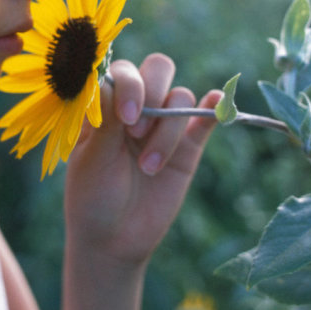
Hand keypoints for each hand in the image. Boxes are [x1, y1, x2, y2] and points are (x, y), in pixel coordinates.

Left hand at [64, 53, 220, 266]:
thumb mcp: (92, 159)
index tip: (126, 120)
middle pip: (157, 69)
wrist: (113, 240)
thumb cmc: (92, 196)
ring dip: (168, 129)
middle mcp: (136, 106)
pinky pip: (205, 117)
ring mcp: (163, 125)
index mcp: (106, 104)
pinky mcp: (188, 147)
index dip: (130, 86)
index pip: (124, 71)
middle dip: (152, 93)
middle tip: (136, 132)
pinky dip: (214, 106)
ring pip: (180, 98)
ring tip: (148, 166)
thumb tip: (115, 78)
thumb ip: (106, 119)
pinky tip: (217, 101)